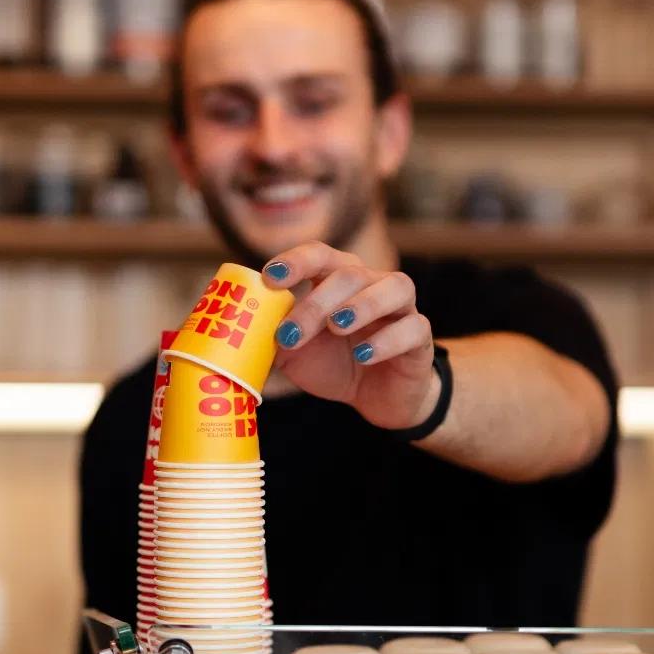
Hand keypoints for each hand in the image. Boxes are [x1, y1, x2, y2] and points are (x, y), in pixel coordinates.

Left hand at [261, 243, 438, 430]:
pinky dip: (387, 340)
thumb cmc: (335, 364)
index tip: (270, 278)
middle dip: (317, 302)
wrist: (377, 397)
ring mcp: (402, 309)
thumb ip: (271, 335)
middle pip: (351, 274)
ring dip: (363, 304)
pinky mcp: (421, 338)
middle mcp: (373, 285)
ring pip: (394, 287)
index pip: (320, 256)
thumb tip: (232, 332)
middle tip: (291, 333)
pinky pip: (413, 328)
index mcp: (339, 280)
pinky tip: (364, 356)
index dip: (296, 261)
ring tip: (337, 327)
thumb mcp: (295, 352)